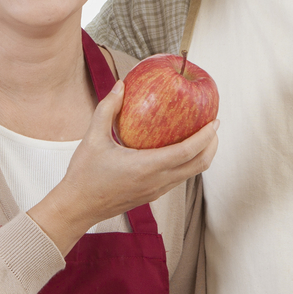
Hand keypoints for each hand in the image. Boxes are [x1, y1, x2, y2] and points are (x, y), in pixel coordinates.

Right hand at [27, 80, 218, 254]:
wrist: (78, 207)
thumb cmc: (84, 174)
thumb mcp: (92, 138)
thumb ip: (107, 109)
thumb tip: (121, 86)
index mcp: (146, 167)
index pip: (186, 152)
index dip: (204, 137)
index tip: (214, 121)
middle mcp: (156, 181)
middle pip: (198, 165)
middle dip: (211, 145)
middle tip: (213, 126)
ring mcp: (156, 191)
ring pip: (190, 174)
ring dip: (201, 155)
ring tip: (202, 136)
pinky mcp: (152, 195)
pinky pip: (178, 178)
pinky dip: (187, 163)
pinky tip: (179, 149)